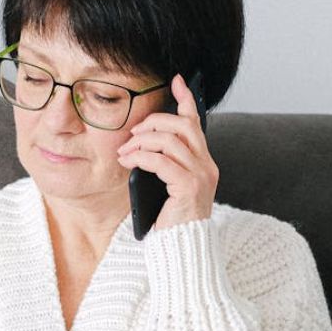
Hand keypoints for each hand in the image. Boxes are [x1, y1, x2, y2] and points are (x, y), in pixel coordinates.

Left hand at [116, 74, 218, 231]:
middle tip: (132, 134)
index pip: (196, 123)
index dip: (186, 99)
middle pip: (182, 126)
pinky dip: (141, 157)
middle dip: (154, 123)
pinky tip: (128, 162)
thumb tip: (139, 144)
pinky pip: (162, 161)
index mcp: (202, 163)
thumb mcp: (164, 187)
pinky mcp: (189, 188)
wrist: (182, 250)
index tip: (176, 80)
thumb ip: (162, 165)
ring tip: (125, 153)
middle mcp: (206, 166)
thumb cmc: (169, 221)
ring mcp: (201, 176)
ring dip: (142, 142)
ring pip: (170, 141)